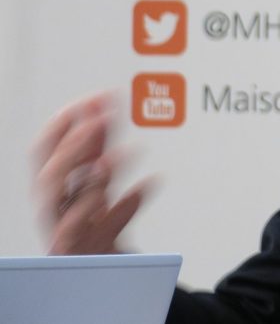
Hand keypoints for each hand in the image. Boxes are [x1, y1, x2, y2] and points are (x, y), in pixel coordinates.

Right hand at [32, 92, 148, 254]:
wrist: (108, 270)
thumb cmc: (97, 225)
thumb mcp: (99, 181)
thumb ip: (100, 147)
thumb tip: (103, 107)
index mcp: (58, 188)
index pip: (48, 151)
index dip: (67, 122)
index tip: (94, 98)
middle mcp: (58, 209)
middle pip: (50, 177)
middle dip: (72, 148)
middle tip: (99, 122)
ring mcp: (71, 232)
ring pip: (64, 208)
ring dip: (87, 179)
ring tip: (110, 159)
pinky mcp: (91, 252)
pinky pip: (99, 234)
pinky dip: (121, 209)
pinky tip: (144, 188)